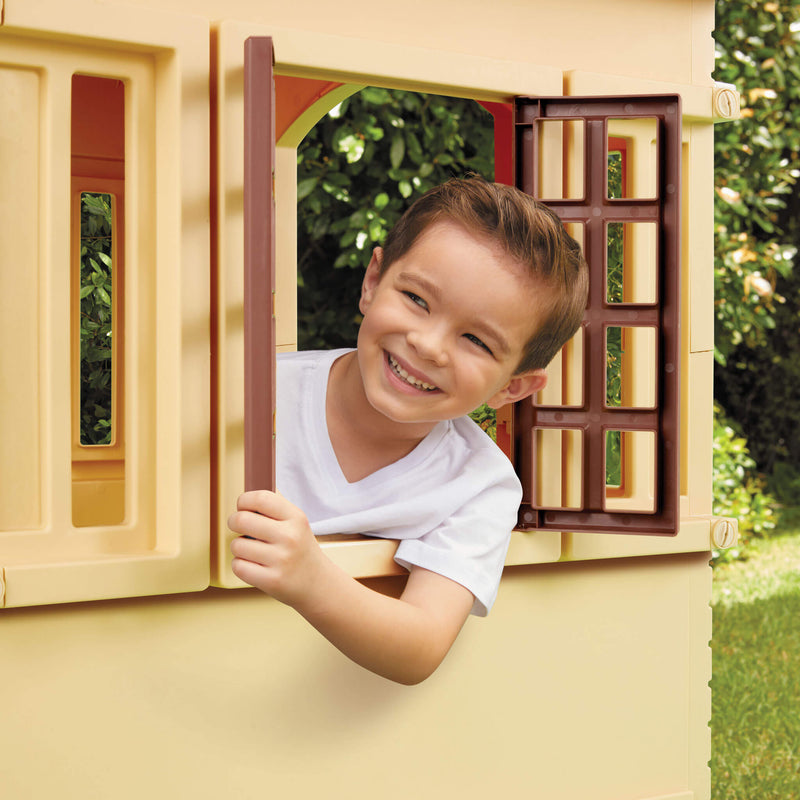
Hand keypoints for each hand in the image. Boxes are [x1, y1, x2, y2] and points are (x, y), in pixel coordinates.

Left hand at [228, 491, 324, 608]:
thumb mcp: (297, 522)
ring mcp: (281, 560)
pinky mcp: (272, 580)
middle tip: (240, 526)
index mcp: (296, 518)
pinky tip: (253, 564)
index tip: (243, 507)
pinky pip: (238, 566)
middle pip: (241, 520)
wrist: (317, 583)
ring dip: (239, 547)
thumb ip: (275, 506)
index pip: (260, 498)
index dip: (244, 501)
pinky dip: (241, 565)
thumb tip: (251, 489)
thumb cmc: (300, 549)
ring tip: (253, 550)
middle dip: (234, 522)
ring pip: (237, 545)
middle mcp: (290, 537)